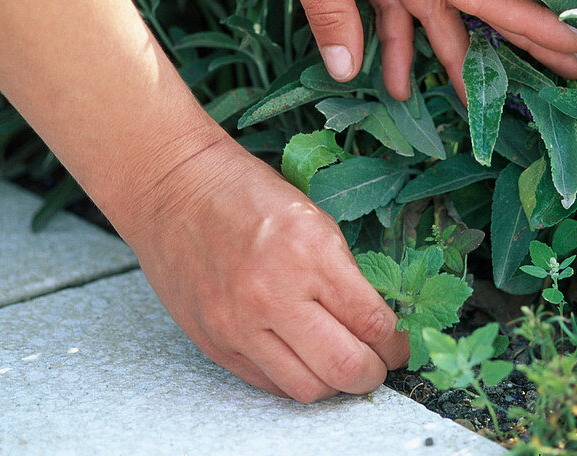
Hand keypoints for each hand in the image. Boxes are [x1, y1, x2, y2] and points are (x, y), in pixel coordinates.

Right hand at [125, 135, 409, 401]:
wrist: (174, 188)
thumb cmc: (246, 193)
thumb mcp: (314, 218)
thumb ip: (344, 273)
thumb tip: (379, 322)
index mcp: (309, 253)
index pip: (372, 323)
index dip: (397, 344)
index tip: (402, 344)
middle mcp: (273, 295)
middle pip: (345, 368)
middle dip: (374, 373)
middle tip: (380, 364)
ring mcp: (239, 325)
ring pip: (307, 388)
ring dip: (335, 384)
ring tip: (342, 364)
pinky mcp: (215, 342)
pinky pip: (268, 383)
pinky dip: (295, 378)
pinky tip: (304, 359)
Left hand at [228, 0, 576, 101]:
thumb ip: (331, 13)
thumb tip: (348, 72)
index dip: (534, 24)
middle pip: (476, 8)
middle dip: (518, 47)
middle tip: (565, 80)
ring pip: (434, 15)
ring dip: (447, 60)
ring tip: (471, 109)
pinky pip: (394, 6)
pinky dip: (395, 40)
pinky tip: (396, 81)